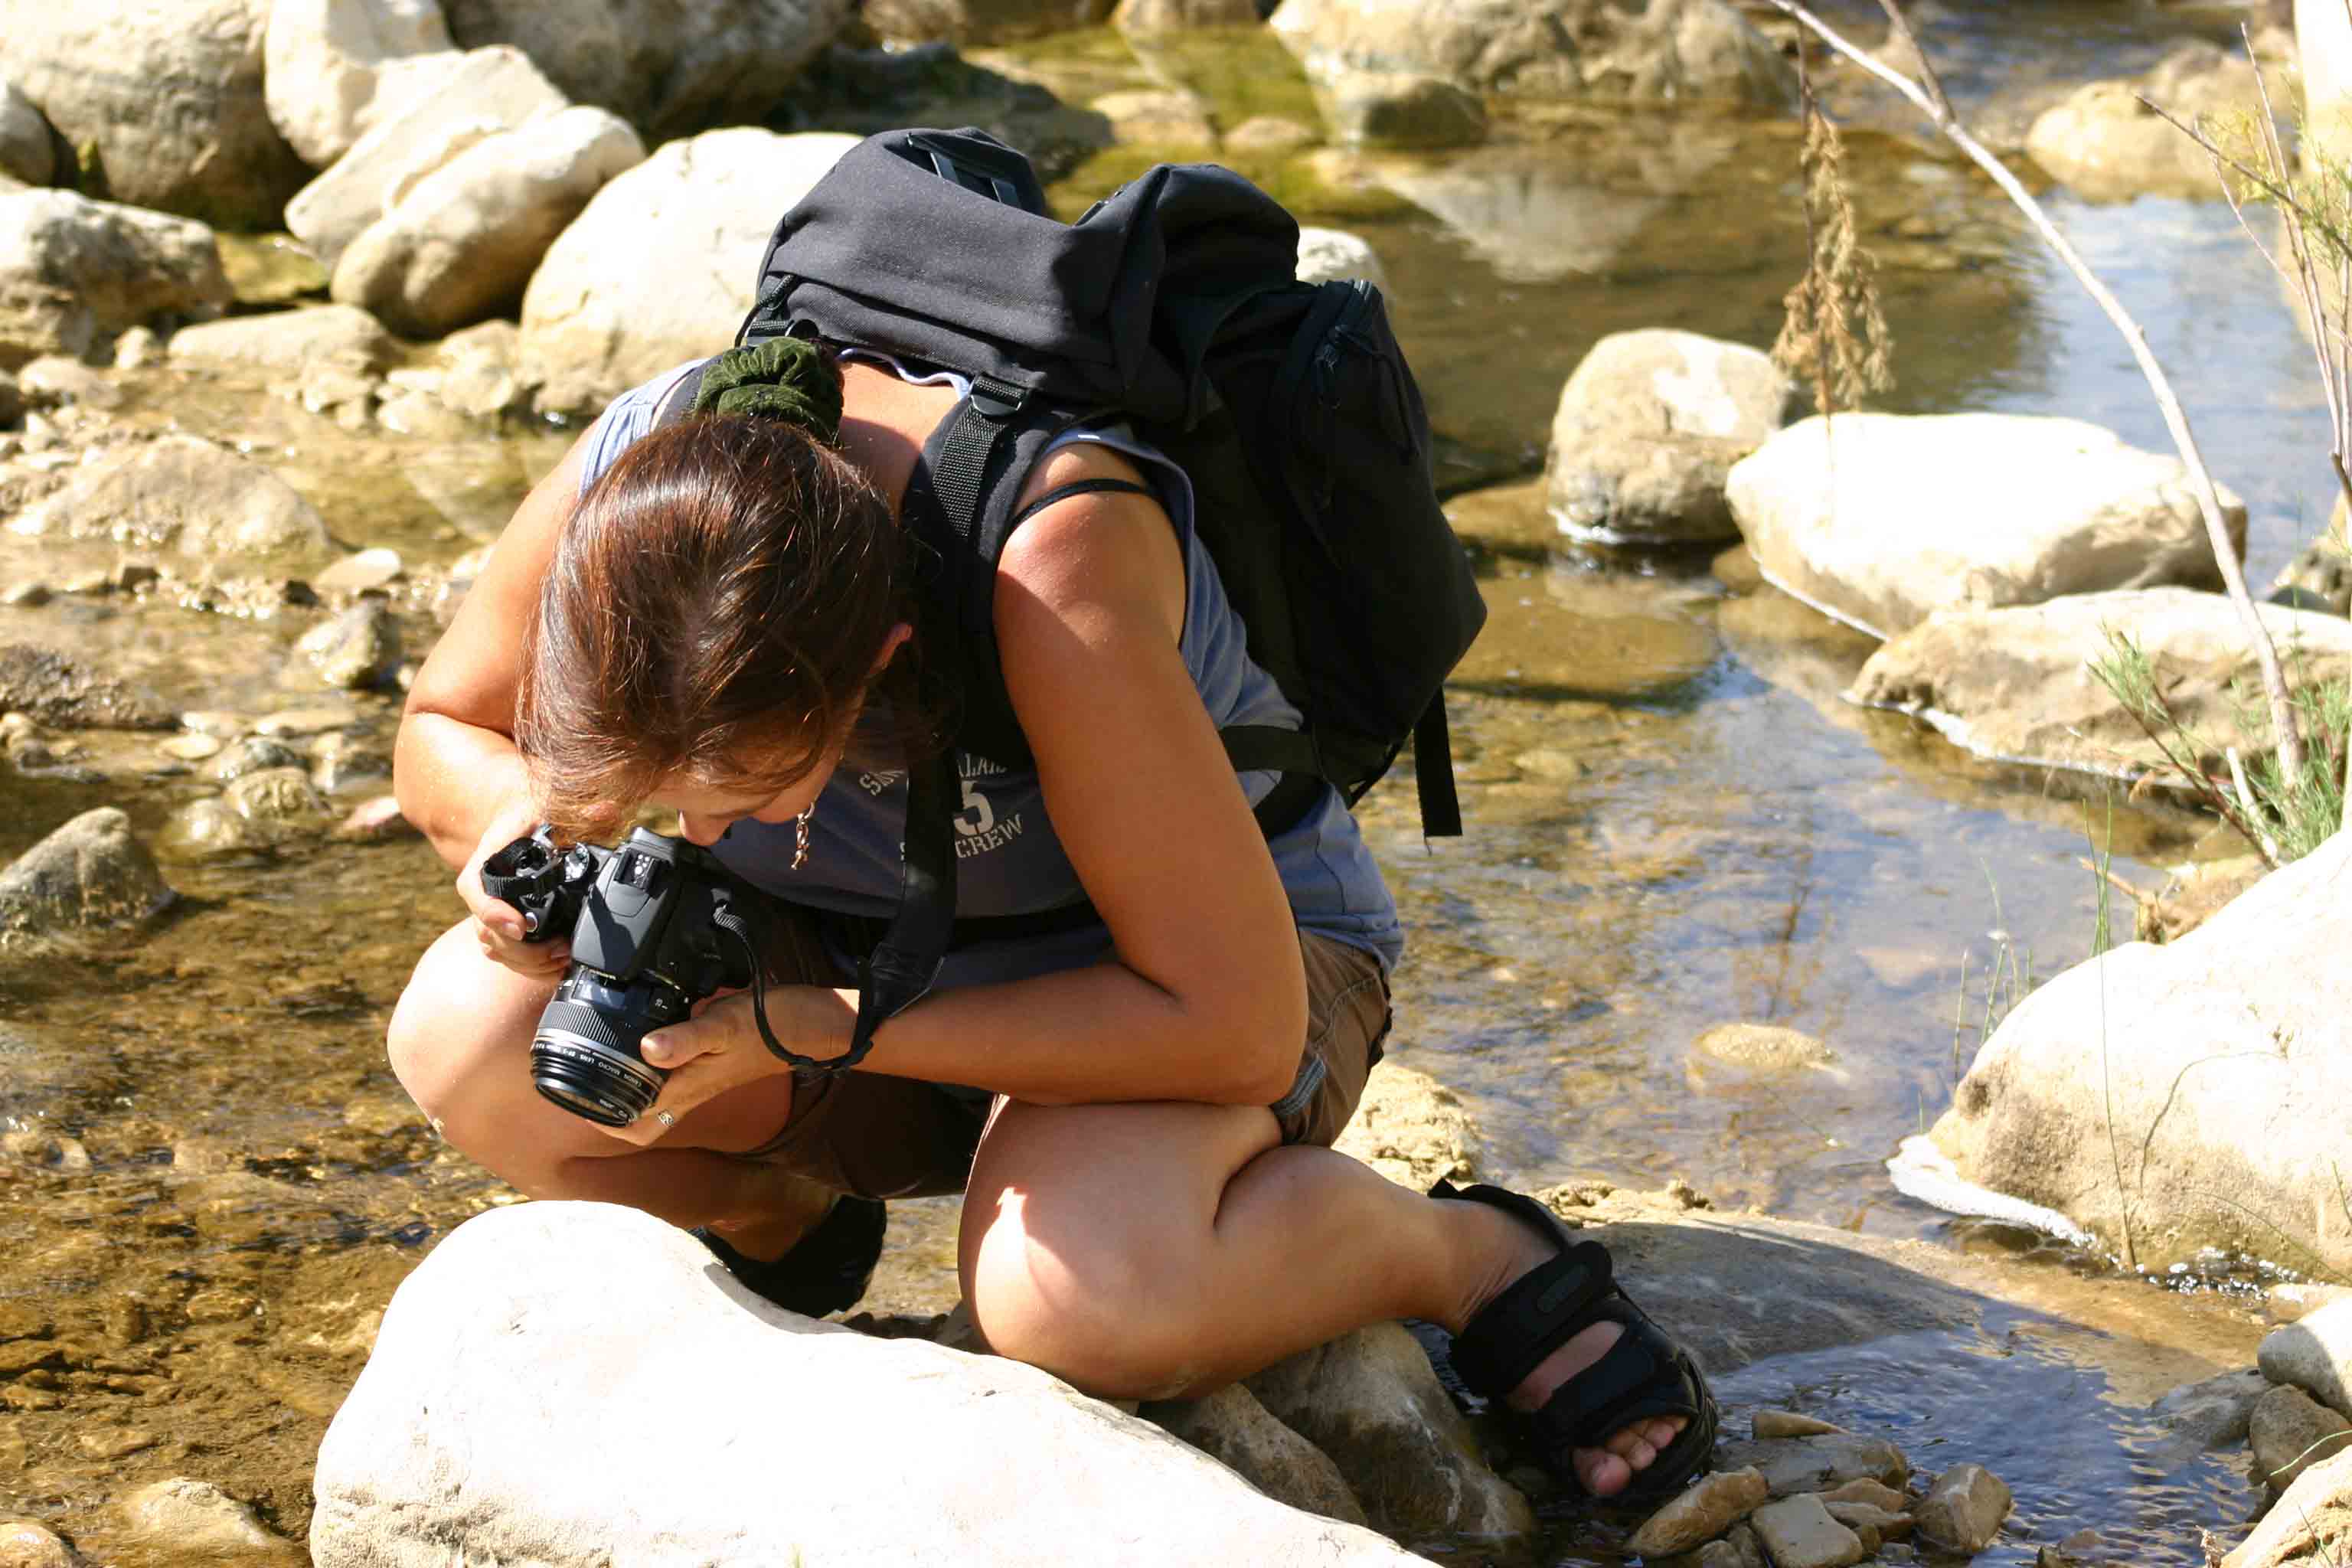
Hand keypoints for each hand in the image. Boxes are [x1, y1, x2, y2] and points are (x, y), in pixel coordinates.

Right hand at [456, 799, 570, 979]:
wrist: (521, 821)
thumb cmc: (533, 815)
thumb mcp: (553, 807)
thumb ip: (582, 811)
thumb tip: (606, 810)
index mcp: (487, 859)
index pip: (475, 889)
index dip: (493, 912)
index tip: (521, 928)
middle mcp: (483, 888)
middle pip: (487, 930)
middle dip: (523, 950)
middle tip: (558, 951)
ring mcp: (491, 910)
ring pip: (496, 948)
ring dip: (528, 962)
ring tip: (563, 959)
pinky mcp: (504, 924)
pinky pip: (505, 954)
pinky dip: (529, 966)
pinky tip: (556, 966)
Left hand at [602, 984, 854, 1145]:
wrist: (810, 1026)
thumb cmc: (770, 1027)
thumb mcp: (723, 1026)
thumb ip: (685, 1038)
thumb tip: (646, 1049)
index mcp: (686, 1089)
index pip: (635, 1126)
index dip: (602, 1122)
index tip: (576, 1099)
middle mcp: (690, 1091)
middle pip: (640, 1123)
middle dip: (609, 1113)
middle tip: (584, 1086)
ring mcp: (701, 1081)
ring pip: (653, 1100)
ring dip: (627, 1091)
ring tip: (602, 1064)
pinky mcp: (710, 1066)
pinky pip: (671, 1078)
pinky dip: (650, 1068)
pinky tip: (645, 1042)